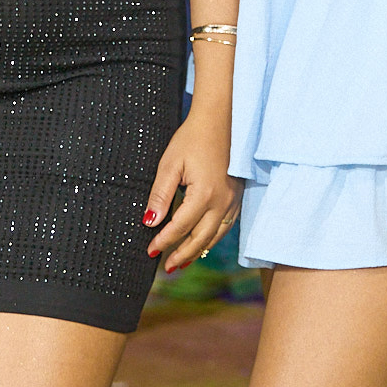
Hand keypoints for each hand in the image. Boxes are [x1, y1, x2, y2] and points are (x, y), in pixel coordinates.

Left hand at [143, 113, 243, 270]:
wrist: (221, 120)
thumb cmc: (191, 139)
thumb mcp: (170, 164)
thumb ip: (160, 195)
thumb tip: (149, 223)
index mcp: (204, 195)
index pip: (181, 227)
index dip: (164, 241)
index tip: (150, 250)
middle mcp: (222, 202)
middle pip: (200, 239)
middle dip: (182, 254)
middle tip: (165, 266)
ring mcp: (233, 201)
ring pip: (215, 236)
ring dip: (198, 251)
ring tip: (182, 261)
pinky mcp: (237, 197)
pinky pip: (225, 226)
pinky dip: (212, 238)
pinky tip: (203, 243)